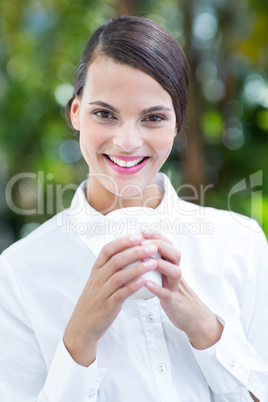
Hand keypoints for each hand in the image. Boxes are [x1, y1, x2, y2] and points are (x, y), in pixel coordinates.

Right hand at [63, 234, 158, 365]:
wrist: (82, 327)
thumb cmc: (94, 302)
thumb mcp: (97, 281)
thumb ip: (109, 268)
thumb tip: (126, 253)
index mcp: (96, 270)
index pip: (108, 249)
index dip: (123, 241)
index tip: (138, 236)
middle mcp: (98, 278)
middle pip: (117, 260)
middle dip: (136, 251)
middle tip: (152, 247)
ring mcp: (102, 292)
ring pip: (120, 275)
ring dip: (138, 267)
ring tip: (154, 262)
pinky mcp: (107, 306)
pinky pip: (121, 294)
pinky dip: (133, 286)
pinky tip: (144, 281)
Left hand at [142, 230, 222, 349]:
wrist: (192, 318)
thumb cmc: (174, 294)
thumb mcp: (166, 276)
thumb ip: (157, 263)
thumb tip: (138, 249)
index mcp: (173, 265)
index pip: (168, 245)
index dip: (156, 236)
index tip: (142, 230)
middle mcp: (176, 273)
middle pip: (174, 254)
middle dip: (159, 245)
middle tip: (143, 242)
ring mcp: (176, 287)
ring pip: (175, 272)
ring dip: (160, 264)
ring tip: (145, 259)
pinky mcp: (174, 302)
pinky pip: (166, 294)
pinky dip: (156, 288)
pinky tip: (145, 283)